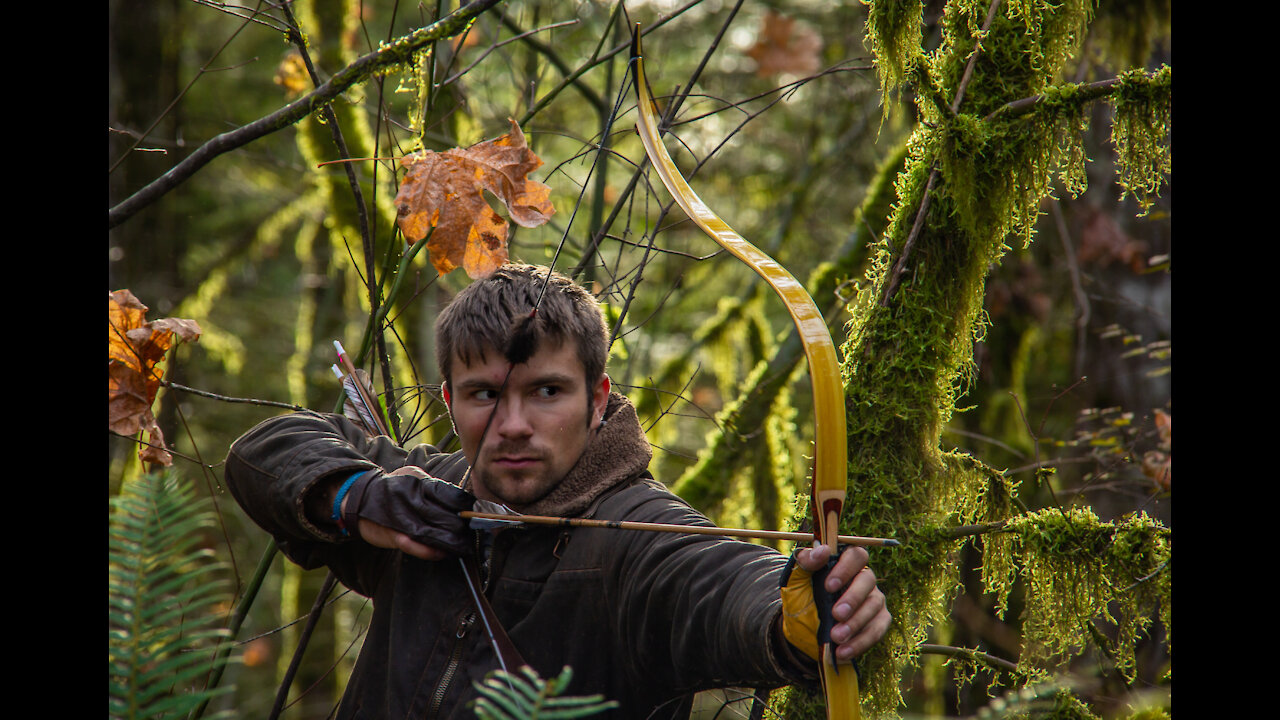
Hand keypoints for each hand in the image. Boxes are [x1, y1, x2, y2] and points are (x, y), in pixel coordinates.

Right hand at [342, 466, 473, 560]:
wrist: (358, 497)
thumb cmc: (392, 488)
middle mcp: (411, 498)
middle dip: (461, 527)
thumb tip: (460, 500)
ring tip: (464, 547)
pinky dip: (430, 551)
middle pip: (445, 515)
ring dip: (451, 542)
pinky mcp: (392, 534)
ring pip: (432, 531)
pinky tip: (442, 554)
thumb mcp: (412, 477)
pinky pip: (414, 545)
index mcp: (419, 482)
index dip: (466, 509)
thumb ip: (433, 487)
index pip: (450, 496)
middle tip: (474, 535)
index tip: (478, 516)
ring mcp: (401, 517)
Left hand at [781, 544, 890, 662]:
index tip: (828, 586)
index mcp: (844, 564)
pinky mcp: (878, 622)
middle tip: (836, 615)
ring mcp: (873, 600)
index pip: (856, 556)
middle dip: (852, 598)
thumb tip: (822, 551)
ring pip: (874, 606)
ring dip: (855, 623)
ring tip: (836, 638)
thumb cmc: (801, 598)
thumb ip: (805, 562)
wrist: (802, 630)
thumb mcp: (795, 580)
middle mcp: (863, 579)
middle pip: (868, 580)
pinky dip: (861, 642)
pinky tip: (843, 651)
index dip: (845, 569)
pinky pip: (877, 630)